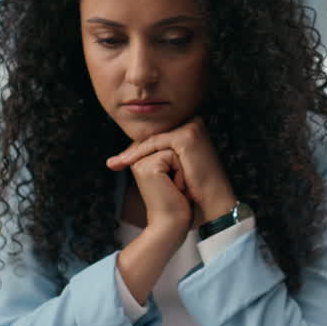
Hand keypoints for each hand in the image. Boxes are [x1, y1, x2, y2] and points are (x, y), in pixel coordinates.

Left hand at [107, 117, 236, 220]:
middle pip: (155, 137)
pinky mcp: (187, 136)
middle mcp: (194, 123)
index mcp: (193, 128)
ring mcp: (192, 127)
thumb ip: (164, 155)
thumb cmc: (197, 190)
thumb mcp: (178, 168)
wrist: (213, 202)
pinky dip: (139, 154)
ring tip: (115, 164)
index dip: (139, 150)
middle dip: (133, 151)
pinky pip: (156, 144)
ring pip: (153, 140)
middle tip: (113, 163)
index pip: (159, 137)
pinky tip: (126, 163)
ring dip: (132, 153)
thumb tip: (138, 153)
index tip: (119, 161)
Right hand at [118, 149, 191, 304]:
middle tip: (175, 190)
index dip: (179, 165)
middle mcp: (138, 161)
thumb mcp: (174, 177)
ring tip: (175, 189)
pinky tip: (175, 188)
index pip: (168, 148)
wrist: (172, 226)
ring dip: (182, 170)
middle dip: (180, 167)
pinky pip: (173, 155)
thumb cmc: (177, 206)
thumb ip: (170, 160)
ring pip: (172, 149)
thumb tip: (180, 144)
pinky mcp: (148, 166)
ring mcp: (140, 162)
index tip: (174, 188)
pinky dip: (181, 173)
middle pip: (170, 146)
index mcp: (142, 162)